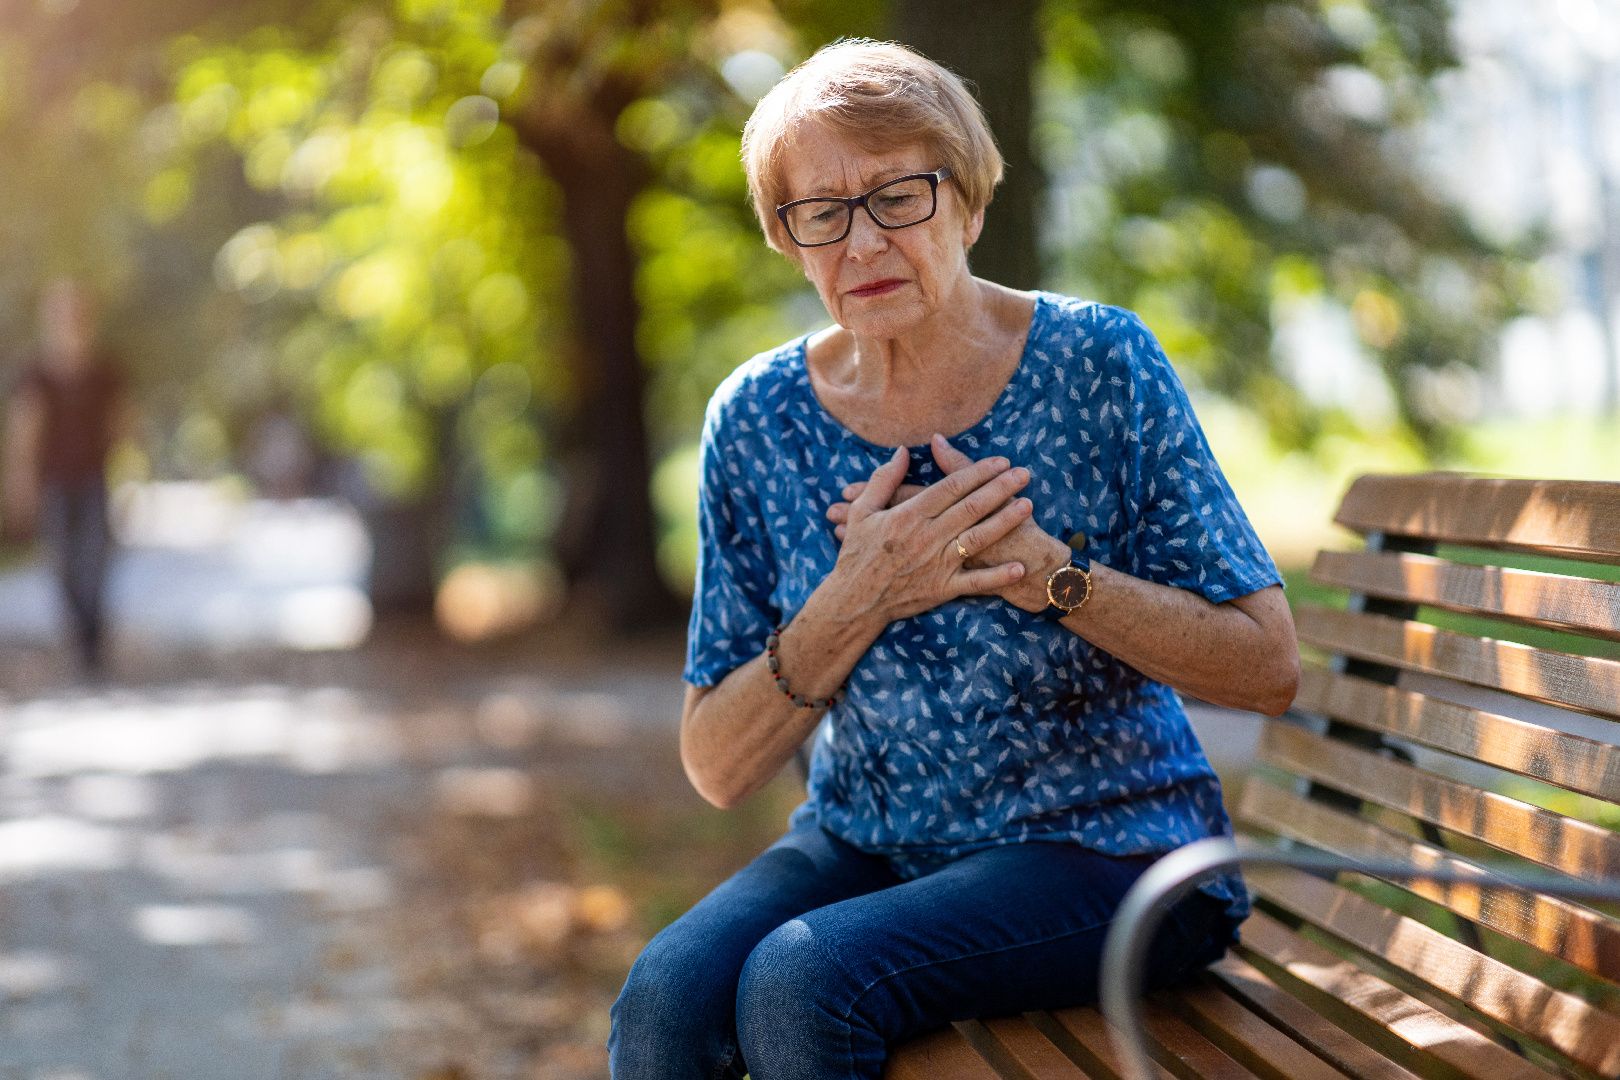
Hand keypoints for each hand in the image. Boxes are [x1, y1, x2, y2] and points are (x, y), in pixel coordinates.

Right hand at [825, 444, 1035, 623]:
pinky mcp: (942, 589)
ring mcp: (936, 564)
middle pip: (970, 507)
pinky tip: (1019, 567)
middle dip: (1000, 489)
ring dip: (1005, 521)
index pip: (950, 487)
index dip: (977, 472)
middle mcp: (926, 537)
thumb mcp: (861, 511)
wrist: (854, 601)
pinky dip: (998, 577)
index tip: (1000, 461)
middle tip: (1024, 474)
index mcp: (907, 515)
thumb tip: (902, 451)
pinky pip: (974, 583)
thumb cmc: (857, 554)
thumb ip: (883, 479)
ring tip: (1028, 505)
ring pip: (977, 539)